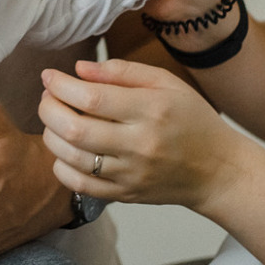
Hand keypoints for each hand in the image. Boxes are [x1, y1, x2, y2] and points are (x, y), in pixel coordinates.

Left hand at [38, 58, 242, 209]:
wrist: (218, 170)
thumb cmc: (192, 119)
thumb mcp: (167, 83)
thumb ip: (122, 72)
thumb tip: (78, 69)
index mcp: (152, 109)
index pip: (92, 98)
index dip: (61, 86)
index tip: (49, 76)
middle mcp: (140, 144)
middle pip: (76, 129)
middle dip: (49, 108)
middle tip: (47, 97)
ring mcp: (131, 173)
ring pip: (72, 158)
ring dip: (50, 135)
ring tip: (54, 120)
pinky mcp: (126, 195)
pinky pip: (79, 184)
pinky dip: (61, 166)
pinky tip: (65, 150)